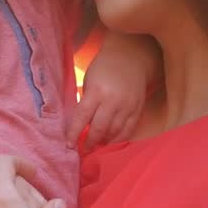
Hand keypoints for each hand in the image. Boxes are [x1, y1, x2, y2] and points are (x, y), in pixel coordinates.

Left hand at [73, 33, 160, 148]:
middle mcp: (112, 100)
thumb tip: (80, 126)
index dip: (74, 133)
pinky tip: (111, 142)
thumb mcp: (89, 81)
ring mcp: (127, 106)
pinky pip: (128, 130)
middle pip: (99, 128)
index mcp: (96, 91)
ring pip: (114, 132)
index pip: (82, 117)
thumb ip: (86, 102)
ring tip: (97, 146)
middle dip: (90, 142)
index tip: (69, 145)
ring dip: (104, 142)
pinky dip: (119, 139)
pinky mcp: (137, 109)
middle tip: (84, 149)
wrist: (130, 58)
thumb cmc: (103, 68)